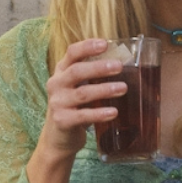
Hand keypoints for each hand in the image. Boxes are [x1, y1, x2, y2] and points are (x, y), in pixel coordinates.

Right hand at [27, 39, 128, 182]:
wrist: (58, 138)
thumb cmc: (74, 107)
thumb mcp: (78, 87)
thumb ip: (92, 75)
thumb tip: (125, 62)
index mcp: (61, 72)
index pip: (72, 53)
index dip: (87, 47)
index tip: (105, 44)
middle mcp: (56, 84)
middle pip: (77, 71)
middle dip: (99, 68)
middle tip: (119, 66)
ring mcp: (57, 103)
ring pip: (82, 93)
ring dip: (104, 90)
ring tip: (123, 88)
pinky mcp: (62, 121)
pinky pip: (83, 116)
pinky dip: (99, 114)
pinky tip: (113, 112)